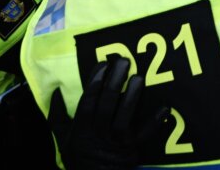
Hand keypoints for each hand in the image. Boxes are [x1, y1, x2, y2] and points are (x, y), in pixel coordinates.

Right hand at [48, 55, 167, 169]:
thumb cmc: (79, 157)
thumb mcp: (63, 139)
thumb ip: (57, 116)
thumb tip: (54, 91)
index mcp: (81, 130)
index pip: (87, 102)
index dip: (94, 82)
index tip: (103, 64)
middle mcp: (98, 135)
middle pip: (106, 105)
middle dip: (115, 82)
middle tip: (124, 61)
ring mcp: (116, 143)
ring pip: (124, 118)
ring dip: (132, 97)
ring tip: (139, 77)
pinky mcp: (132, 150)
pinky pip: (145, 136)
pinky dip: (155, 123)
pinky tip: (165, 108)